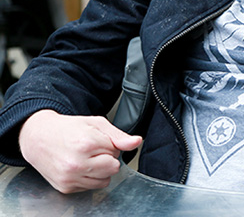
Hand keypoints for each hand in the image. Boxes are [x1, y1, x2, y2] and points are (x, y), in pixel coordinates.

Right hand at [19, 110, 142, 193]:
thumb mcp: (96, 123)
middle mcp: (77, 164)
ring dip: (100, 170)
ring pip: (104, 181)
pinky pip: (90, 187)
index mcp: (87, 144)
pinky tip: (80, 166)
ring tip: (87, 158)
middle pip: (113, 168)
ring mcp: (70, 178)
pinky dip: (89, 178)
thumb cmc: (68, 129)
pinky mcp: (65, 188)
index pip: (116, 151)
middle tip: (94, 149)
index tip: (97, 139)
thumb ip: (118, 135)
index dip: (109, 144)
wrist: (39, 138)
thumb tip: (137, 142)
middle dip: (107, 158)